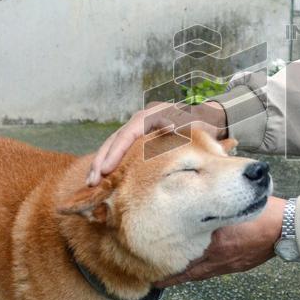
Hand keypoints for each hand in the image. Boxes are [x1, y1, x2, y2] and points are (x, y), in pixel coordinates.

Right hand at [86, 100, 226, 185]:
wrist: (209, 120)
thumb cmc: (202, 125)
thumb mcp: (194, 125)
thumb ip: (182, 127)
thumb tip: (170, 127)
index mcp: (152, 115)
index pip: (128, 133)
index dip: (116, 152)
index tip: (106, 170)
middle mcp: (141, 120)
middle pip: (115, 139)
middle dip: (102, 160)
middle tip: (91, 182)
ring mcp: (139, 128)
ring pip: (114, 145)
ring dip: (102, 164)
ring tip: (90, 183)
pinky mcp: (140, 139)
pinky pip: (121, 150)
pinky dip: (111, 164)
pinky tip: (102, 179)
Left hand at [154, 196, 285, 286]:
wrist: (284, 228)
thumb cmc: (261, 213)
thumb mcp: (234, 206)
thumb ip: (214, 209)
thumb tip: (197, 207)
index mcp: (216, 240)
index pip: (185, 256)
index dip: (168, 263)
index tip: (153, 267)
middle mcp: (218, 255)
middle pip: (189, 271)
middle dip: (172, 276)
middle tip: (155, 280)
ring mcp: (227, 264)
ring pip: (199, 274)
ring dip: (185, 276)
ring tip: (169, 279)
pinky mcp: (235, 266)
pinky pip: (212, 273)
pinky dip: (200, 273)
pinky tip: (196, 270)